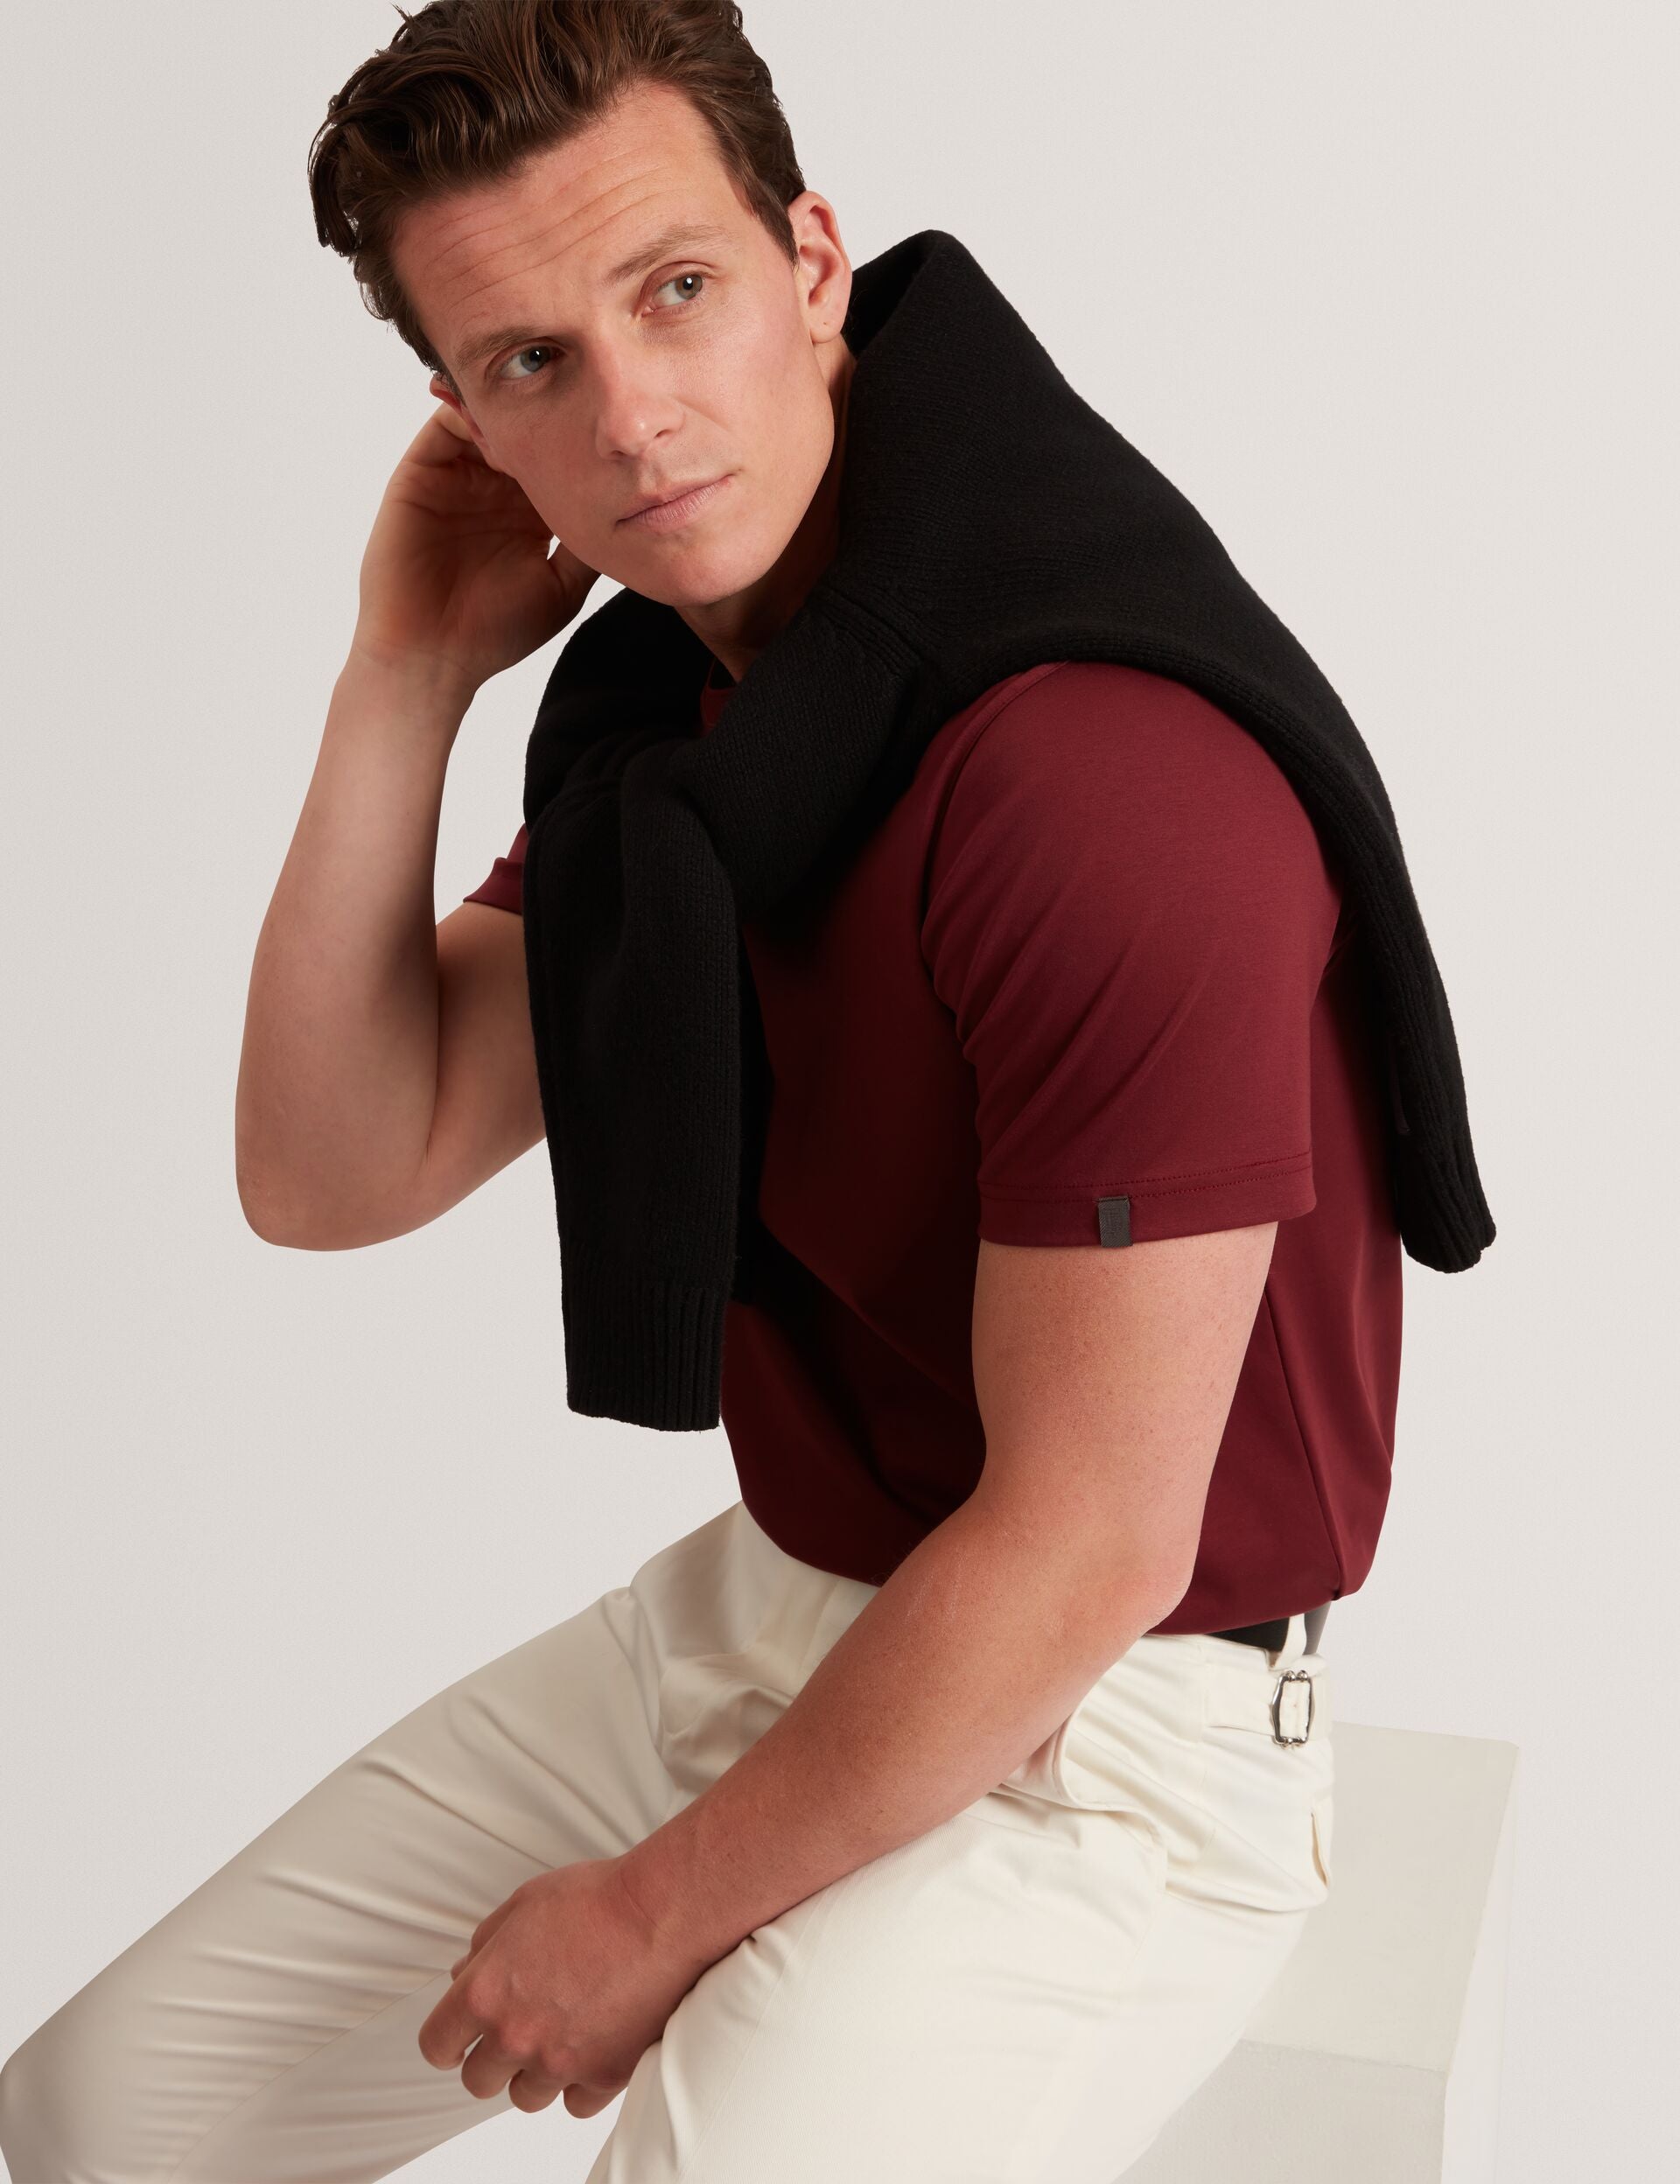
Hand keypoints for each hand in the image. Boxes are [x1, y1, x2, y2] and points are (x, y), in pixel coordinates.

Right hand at [349, 392, 599, 698]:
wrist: (433, 654)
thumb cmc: (496, 630)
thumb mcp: (564, 585)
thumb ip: (590, 544)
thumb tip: (632, 506)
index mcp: (529, 513)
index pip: (558, 459)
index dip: (583, 443)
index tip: (614, 432)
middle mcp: (493, 489)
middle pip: (525, 432)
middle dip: (551, 413)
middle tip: (583, 403)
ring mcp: (457, 476)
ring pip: (488, 421)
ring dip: (514, 413)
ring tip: (543, 413)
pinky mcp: (421, 472)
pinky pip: (447, 425)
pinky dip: (474, 414)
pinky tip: (505, 431)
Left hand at [417, 1854, 711, 2118]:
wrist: (660, 1913)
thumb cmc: (598, 1899)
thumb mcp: (524, 1903)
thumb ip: (485, 1944)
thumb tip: (466, 1972)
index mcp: (486, 1993)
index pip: (436, 2045)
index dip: (447, 2042)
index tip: (457, 2041)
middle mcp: (516, 2036)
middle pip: (478, 2081)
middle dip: (492, 2059)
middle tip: (515, 2033)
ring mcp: (559, 2062)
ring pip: (525, 2098)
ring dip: (535, 2073)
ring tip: (559, 2038)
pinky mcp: (603, 2077)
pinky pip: (575, 2105)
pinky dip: (579, 2085)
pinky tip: (589, 2052)